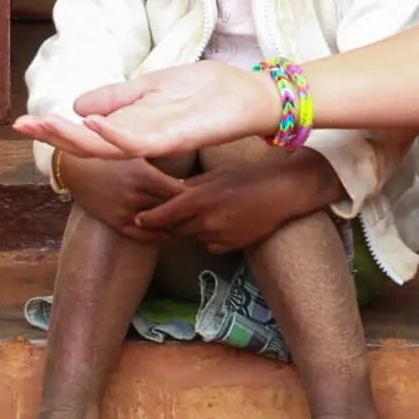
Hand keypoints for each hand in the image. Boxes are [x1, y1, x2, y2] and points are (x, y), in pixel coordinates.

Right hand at [40, 62, 282, 161]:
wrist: (251, 97)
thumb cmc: (209, 92)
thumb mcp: (153, 87)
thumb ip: (119, 98)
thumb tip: (80, 106)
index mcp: (135, 126)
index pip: (87, 132)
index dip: (56, 128)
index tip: (21, 122)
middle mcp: (141, 138)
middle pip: (90, 143)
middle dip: (55, 135)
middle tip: (20, 127)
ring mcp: (157, 140)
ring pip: (109, 146)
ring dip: (76, 136)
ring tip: (48, 125)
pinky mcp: (176, 138)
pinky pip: (141, 141)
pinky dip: (116, 134)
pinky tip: (94, 123)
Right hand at [58, 152, 187, 241]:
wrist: (76, 168)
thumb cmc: (110, 157)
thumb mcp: (137, 156)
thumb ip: (160, 167)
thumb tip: (186, 179)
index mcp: (145, 176)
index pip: (180, 193)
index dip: (193, 197)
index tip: (203, 197)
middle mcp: (137, 195)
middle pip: (171, 210)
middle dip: (186, 212)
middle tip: (200, 213)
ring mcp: (125, 210)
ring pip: (158, 224)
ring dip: (172, 225)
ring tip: (186, 224)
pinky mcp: (115, 221)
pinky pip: (140, 236)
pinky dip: (155, 236)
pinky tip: (165, 233)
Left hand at [135, 152, 337, 255]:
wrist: (281, 194)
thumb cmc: (250, 176)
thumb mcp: (217, 173)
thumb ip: (193, 184)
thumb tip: (172, 190)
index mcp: (201, 199)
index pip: (165, 214)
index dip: (149, 218)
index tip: (137, 219)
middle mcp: (207, 221)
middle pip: (175, 229)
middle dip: (170, 223)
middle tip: (168, 215)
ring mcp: (219, 236)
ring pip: (192, 238)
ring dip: (189, 229)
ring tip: (203, 214)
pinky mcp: (231, 246)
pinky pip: (209, 245)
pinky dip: (208, 237)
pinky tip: (221, 223)